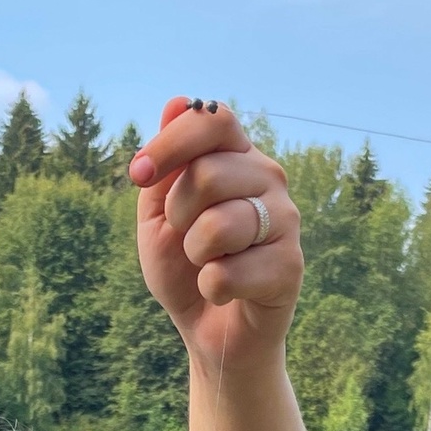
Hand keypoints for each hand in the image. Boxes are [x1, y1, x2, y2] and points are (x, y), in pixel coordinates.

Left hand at [129, 97, 302, 377]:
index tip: (138, 175)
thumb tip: (176, 101)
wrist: (209, 329)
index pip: (213, 119)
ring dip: (194, 253)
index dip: (171, 142)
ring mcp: (286, 220)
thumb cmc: (184, 266)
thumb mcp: (158, 214)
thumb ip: (165, 165)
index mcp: (237, 156)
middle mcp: (269, 179)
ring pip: (220, 224)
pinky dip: (211, 287)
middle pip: (209, 172)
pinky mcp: (291, 267)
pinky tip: (224, 291)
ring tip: (206, 263)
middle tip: (186, 235)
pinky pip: (229, 272)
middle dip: (178, 212)